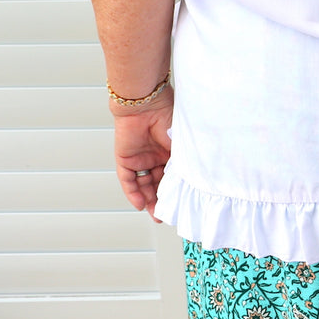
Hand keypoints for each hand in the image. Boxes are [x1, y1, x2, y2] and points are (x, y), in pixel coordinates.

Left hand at [111, 87, 172, 217]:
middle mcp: (155, 156)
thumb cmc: (167, 116)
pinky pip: (128, 180)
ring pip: (143, 185)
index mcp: (170, 150)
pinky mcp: (125, 159)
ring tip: (154, 213)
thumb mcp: (181, 144)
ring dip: (148, 199)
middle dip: (160, 200)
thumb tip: (192, 184)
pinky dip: (133, 193)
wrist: (145, 103)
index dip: (174, 191)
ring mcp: (140, 158)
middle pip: (157, 183)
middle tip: (164, 215)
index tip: (179, 205)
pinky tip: (140, 204)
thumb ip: (184, 163)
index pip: (171, 176)